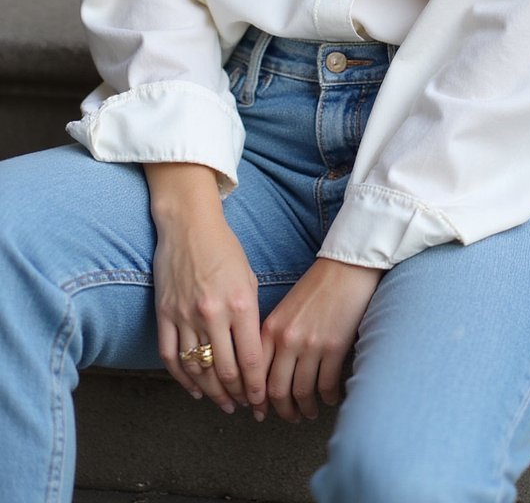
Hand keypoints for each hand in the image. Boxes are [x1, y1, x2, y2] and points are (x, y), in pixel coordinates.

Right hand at [146, 163, 265, 414]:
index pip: (250, 360)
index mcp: (240, 303)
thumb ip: (251, 317)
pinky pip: (172, 357)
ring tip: (223, 404)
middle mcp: (212, 313)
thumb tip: (253, 355)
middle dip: (237, 396)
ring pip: (198, 370)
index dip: (257, 387)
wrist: (188, 225)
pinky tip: (195, 389)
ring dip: (212, 393)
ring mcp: (185, 315)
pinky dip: (183, 379)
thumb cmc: (224, 250)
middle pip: (225, 371)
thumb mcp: (249, 279)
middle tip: (244, 408)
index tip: (262, 402)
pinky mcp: (164, 314)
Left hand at [260, 258, 382, 422]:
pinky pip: (326, 385)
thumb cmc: (315, 288)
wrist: (345, 269)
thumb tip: (268, 372)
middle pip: (277, 390)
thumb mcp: (284, 310)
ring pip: (301, 392)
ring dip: (305, 409)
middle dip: (281, 410)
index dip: (256, 399)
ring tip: (308, 413)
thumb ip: (273, 337)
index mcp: (270, 329)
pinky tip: (329, 399)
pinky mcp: (334, 348)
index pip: (255, 374)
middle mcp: (287, 340)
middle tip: (288, 417)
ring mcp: (310, 345)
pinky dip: (327, 398)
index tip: (259, 411)